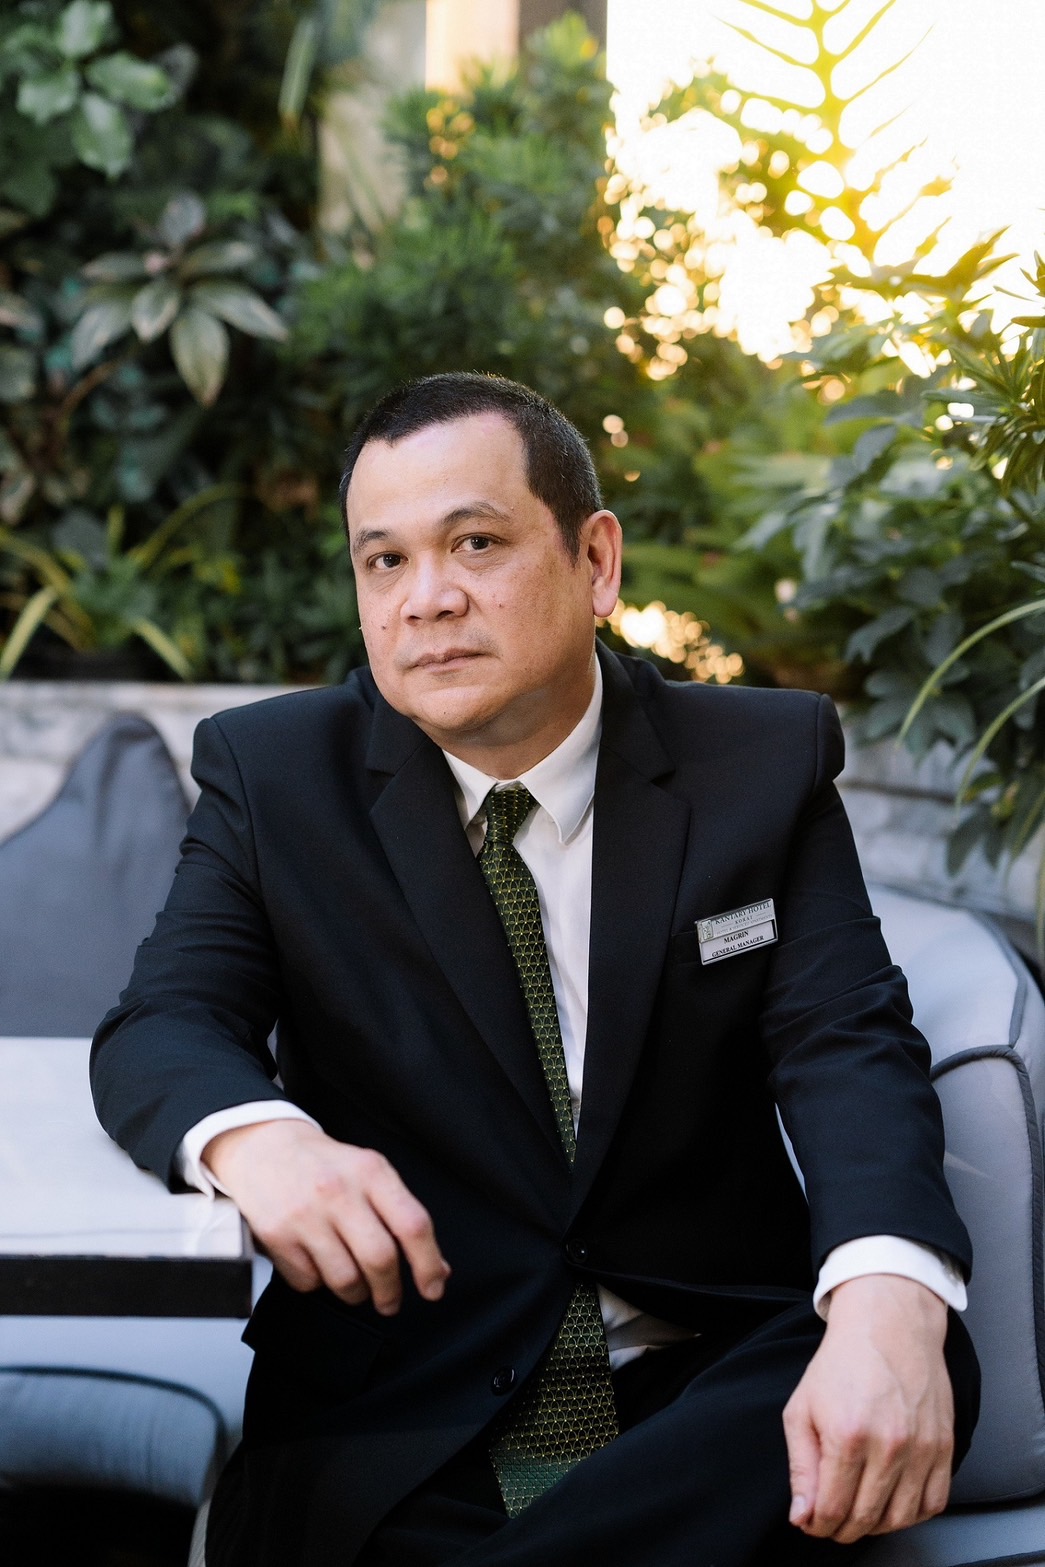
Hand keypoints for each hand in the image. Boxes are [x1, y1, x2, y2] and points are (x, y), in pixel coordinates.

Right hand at [203, 1119, 450, 1314]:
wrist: (265, 1147)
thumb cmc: (327, 1166)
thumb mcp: (371, 1174)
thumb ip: (403, 1217)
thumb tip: (439, 1268)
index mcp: (372, 1172)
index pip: (412, 1224)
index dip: (429, 1264)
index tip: (434, 1288)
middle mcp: (339, 1192)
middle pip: (380, 1259)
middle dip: (390, 1291)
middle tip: (390, 1301)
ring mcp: (305, 1214)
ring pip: (345, 1280)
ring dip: (356, 1294)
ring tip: (356, 1286)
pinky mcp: (276, 1235)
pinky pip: (309, 1283)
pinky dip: (320, 1284)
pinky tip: (320, 1265)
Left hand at [784, 1274, 952, 1543]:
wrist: (888, 1325)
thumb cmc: (843, 1363)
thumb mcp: (802, 1407)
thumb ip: (801, 1466)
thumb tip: (802, 1514)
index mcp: (847, 1434)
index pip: (832, 1509)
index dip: (818, 1525)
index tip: (813, 1523)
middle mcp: (889, 1445)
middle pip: (866, 1519)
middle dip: (842, 1529)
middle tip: (832, 1522)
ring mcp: (921, 1448)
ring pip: (901, 1519)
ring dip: (876, 1526)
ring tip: (860, 1513)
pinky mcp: (944, 1446)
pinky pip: (934, 1503)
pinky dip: (913, 1515)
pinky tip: (893, 1503)